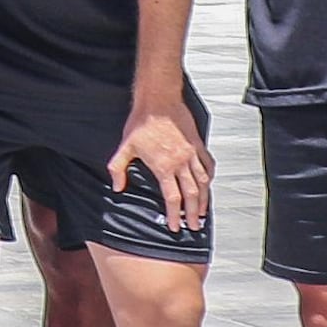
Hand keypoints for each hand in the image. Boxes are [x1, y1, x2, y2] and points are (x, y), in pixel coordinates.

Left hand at [107, 96, 210, 232]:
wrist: (159, 100)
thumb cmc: (143, 122)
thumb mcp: (125, 147)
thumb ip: (118, 169)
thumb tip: (117, 186)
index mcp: (164, 166)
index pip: (172, 198)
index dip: (174, 214)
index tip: (175, 226)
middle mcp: (181, 163)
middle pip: (192, 195)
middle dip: (193, 213)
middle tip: (194, 226)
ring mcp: (192, 154)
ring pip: (203, 183)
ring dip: (204, 200)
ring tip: (203, 212)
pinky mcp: (198, 145)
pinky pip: (208, 165)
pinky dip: (209, 177)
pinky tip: (208, 184)